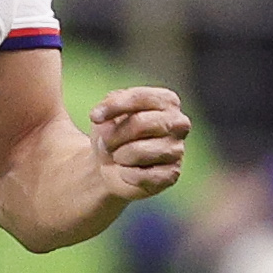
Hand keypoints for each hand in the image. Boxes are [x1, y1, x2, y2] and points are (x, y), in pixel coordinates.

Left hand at [88, 85, 190, 199]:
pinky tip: (125, 172)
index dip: (115, 106)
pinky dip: (127, 175)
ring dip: (120, 156)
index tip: (93, 116)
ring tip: (118, 156)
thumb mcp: (105, 111)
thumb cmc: (110, 132)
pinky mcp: (171, 175)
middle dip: (115, 134)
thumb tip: (103, 104)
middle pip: (142, 124)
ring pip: (142, 151)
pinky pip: (146, 175)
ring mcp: (177, 150)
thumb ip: (111, 99)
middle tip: (106, 141)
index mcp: (167, 102)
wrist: (108, 165)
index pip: (143, 97)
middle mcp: (179, 123)